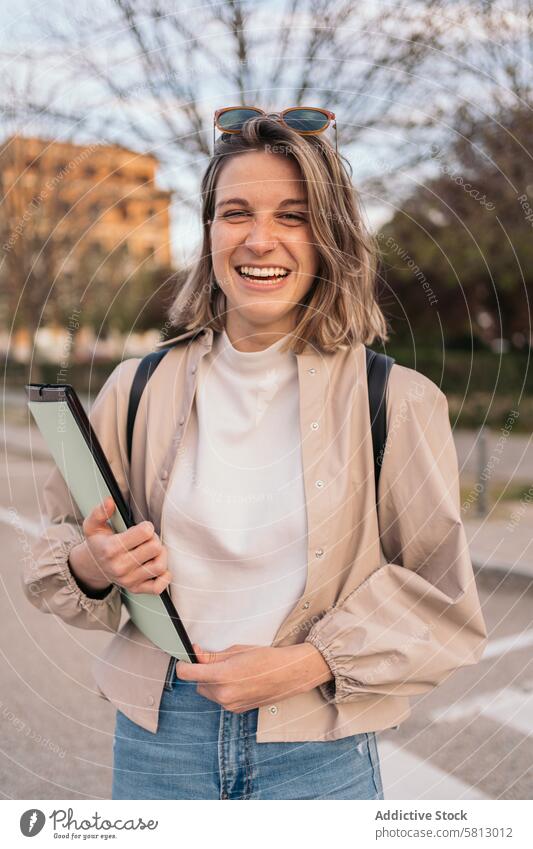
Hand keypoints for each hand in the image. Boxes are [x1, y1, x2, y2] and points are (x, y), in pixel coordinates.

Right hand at [68, 497, 171, 594]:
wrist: (93, 567)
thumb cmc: (98, 542)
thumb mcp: (93, 526)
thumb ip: (99, 512)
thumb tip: (110, 501)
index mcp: (111, 548)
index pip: (145, 532)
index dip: (147, 527)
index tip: (142, 528)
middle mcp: (120, 567)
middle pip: (155, 548)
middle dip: (155, 539)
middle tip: (148, 539)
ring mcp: (128, 580)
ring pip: (159, 566)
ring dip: (161, 555)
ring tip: (153, 551)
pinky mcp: (135, 589)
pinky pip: (158, 587)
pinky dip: (164, 577)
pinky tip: (157, 565)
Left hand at [176, 641, 332, 712]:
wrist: (288, 674)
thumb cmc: (265, 658)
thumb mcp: (236, 650)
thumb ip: (212, 656)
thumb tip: (195, 655)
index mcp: (222, 676)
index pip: (187, 673)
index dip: (184, 664)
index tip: (187, 658)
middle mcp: (223, 695)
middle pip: (198, 683)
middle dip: (203, 672)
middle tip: (219, 662)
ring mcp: (230, 705)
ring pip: (208, 692)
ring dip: (213, 682)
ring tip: (232, 672)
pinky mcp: (236, 710)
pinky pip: (220, 699)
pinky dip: (223, 690)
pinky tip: (239, 681)